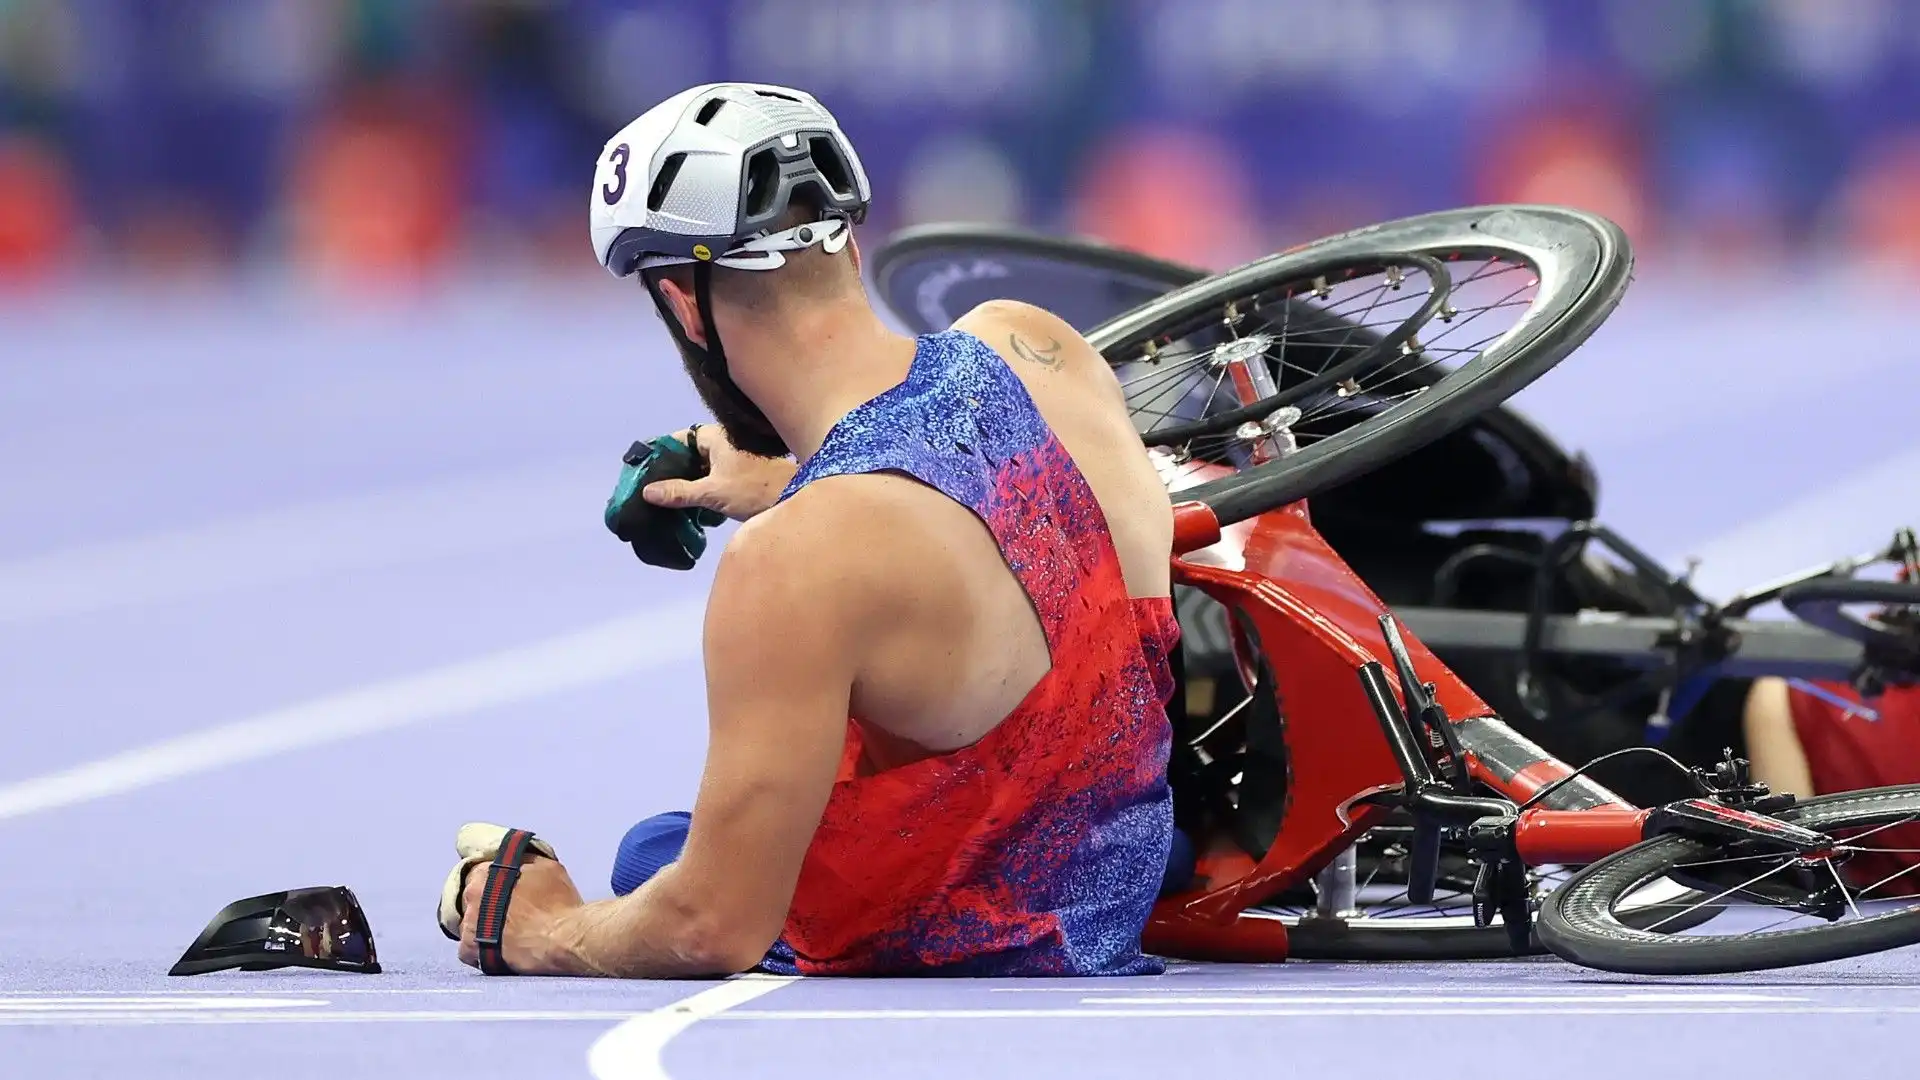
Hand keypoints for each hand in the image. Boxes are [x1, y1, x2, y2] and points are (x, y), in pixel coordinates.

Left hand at [457, 855, 587, 974]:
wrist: (561, 939)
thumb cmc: (557, 902)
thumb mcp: (544, 866)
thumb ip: (522, 860)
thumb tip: (515, 859)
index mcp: (486, 872)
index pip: (476, 872)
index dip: (490, 881)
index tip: (500, 889)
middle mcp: (472, 895)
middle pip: (470, 897)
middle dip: (484, 902)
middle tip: (505, 911)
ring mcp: (468, 924)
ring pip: (468, 923)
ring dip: (480, 926)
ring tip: (503, 933)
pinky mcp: (470, 950)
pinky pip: (467, 949)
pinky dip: (478, 950)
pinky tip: (497, 949)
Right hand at [642, 425, 796, 521]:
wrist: (799, 497)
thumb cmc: (755, 489)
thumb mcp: (713, 492)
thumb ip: (679, 492)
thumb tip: (648, 491)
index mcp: (717, 436)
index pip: (680, 438)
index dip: (662, 451)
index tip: (646, 468)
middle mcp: (727, 441)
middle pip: (692, 452)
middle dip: (674, 470)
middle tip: (655, 489)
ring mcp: (737, 457)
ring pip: (705, 466)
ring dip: (690, 481)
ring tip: (670, 500)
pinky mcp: (746, 473)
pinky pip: (717, 476)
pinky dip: (706, 487)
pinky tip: (695, 506)